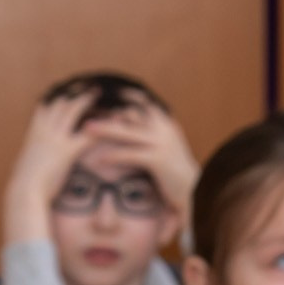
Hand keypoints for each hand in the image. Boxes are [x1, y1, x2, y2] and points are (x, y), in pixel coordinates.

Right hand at [3, 93, 99, 244]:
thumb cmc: (25, 184)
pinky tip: (113, 122)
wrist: (23, 192)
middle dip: (75, 92)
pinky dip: (101, 127)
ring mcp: (55, 139)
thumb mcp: (27, 165)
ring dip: (87, 99)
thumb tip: (30, 160)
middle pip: (60, 102)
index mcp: (34, 133)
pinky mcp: (67, 151)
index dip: (57, 97)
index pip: (45, 106)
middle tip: (88, 86)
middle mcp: (44, 131)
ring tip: (99, 92)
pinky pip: (87, 134)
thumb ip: (33, 157)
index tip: (67, 90)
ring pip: (73, 110)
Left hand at [82, 101, 200, 232]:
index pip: (144, 102)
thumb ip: (150, 133)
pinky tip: (100, 160)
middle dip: (108, 112)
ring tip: (87, 129)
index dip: (126, 97)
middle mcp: (164, 129)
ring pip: (127, 132)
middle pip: (131, 114)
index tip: (108, 93)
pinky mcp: (157, 159)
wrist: (196, 190)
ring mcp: (161, 143)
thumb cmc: (176, 172)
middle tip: (88, 111)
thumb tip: (129, 120)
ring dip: (105, 129)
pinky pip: (130, 154)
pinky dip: (113, 156)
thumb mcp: (166, 146)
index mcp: (166, 123)